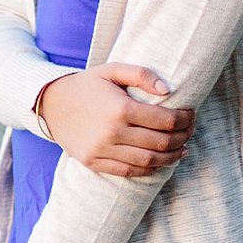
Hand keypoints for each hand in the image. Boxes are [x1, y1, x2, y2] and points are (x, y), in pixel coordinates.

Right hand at [37, 63, 192, 177]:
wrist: (51, 104)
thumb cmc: (87, 85)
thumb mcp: (112, 70)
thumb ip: (141, 74)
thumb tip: (168, 90)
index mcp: (120, 109)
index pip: (166, 120)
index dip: (185, 120)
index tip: (191, 116)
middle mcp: (112, 133)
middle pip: (161, 142)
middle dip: (183, 137)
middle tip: (190, 131)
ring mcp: (102, 150)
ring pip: (149, 160)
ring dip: (171, 157)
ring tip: (182, 149)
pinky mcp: (94, 162)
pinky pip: (129, 171)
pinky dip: (149, 169)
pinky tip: (161, 161)